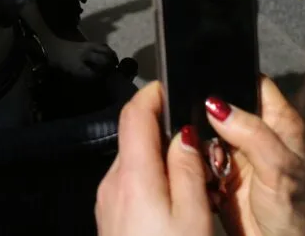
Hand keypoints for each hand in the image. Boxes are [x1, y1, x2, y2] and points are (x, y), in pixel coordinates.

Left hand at [96, 82, 214, 235]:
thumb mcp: (193, 218)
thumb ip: (189, 170)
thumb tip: (185, 134)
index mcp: (133, 175)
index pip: (133, 114)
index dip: (152, 94)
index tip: (170, 86)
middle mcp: (112, 182)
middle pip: (135, 137)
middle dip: (163, 130)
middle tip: (198, 138)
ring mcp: (106, 199)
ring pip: (133, 161)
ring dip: (158, 157)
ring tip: (192, 171)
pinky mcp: (108, 215)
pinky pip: (129, 184)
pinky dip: (150, 179)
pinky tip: (173, 198)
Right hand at [206, 77, 304, 235]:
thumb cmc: (299, 213)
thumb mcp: (278, 167)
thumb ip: (251, 132)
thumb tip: (216, 104)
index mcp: (279, 122)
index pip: (252, 84)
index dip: (230, 78)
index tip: (206, 81)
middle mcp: (257, 134)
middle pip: (221, 108)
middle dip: (205, 115)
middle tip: (202, 129)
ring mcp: (238, 155)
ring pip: (205, 133)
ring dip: (198, 143)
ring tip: (205, 157)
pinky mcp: (221, 175)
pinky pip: (197, 159)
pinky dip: (193, 163)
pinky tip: (199, 170)